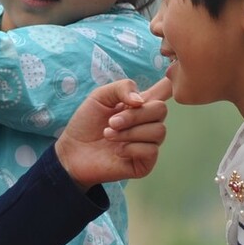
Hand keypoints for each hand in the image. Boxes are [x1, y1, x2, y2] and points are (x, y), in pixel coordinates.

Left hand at [55, 76, 171, 189]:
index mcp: (139, 105)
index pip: (165, 90)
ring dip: (129, 132)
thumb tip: (141, 100)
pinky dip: (131, 148)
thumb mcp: (99, 97)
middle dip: (134, 115)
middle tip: (112, 122)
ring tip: (108, 135)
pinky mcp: (145, 162)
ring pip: (158, 131)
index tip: (168, 82)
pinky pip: (151, 150)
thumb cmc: (86, 123)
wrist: (72, 152)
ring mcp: (148, 143)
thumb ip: (122, 88)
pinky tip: (117, 151)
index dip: (171, 84)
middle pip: (161, 110)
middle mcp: (148, 122)